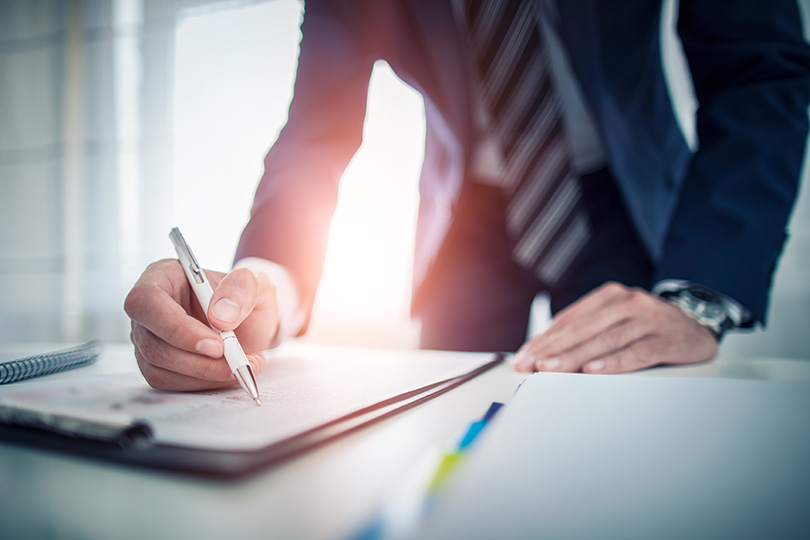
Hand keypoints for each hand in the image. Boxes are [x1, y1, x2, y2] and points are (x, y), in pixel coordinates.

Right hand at [124, 259, 279, 390]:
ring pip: (158, 367)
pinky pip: (169, 382)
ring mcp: (148, 338)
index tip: (216, 345)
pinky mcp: (156, 364)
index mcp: (162, 277)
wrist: (250, 323)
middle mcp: (148, 309)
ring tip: (242, 365)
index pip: (147, 302)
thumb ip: (242, 289)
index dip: (177, 327)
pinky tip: (227, 372)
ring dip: (204, 374)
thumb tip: (220, 316)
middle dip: (197, 360)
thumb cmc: (246, 299)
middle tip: (236, 362)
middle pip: (152, 342)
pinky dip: (202, 383)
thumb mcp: (255, 283)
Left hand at [513, 282, 718, 373]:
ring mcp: (649, 319)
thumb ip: (585, 331)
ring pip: (605, 340)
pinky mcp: (667, 339)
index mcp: (609, 296)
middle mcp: (628, 303)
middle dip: (552, 349)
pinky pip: (637, 352)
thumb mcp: (616, 320)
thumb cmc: (647, 327)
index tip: (523, 357)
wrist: (698, 326)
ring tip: (552, 369)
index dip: (543, 340)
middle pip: (583, 329)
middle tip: (530, 365)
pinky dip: (614, 362)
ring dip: (575, 357)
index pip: (569, 320)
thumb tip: (544, 352)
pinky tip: (594, 371)